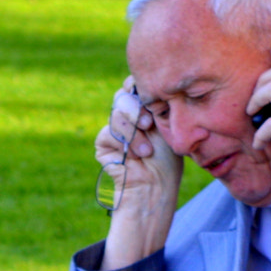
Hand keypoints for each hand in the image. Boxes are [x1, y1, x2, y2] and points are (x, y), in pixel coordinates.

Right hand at [97, 79, 181, 266]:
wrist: (156, 186)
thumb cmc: (168, 159)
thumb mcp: (167, 126)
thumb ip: (156, 104)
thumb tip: (151, 83)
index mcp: (142, 107)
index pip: (133, 84)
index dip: (139, 87)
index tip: (152, 99)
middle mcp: (126, 116)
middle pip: (122, 96)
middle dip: (136, 109)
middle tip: (148, 124)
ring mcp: (114, 129)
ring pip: (115, 114)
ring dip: (133, 132)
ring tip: (146, 150)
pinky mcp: (103, 144)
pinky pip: (107, 134)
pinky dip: (124, 145)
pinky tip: (136, 157)